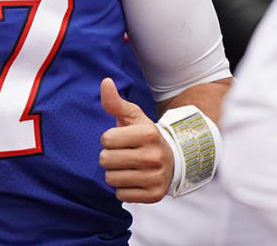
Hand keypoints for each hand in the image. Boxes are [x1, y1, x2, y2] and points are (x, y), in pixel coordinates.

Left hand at [98, 77, 173, 203]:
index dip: (109, 139)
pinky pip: (121, 195)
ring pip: (111, 179)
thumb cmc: (144, 136)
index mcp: (148, 133)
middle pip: (106, 160)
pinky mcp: (154, 195)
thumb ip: (115, 102)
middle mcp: (154, 156)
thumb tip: (105, 81)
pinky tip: (134, 180)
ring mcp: (155, 177)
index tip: (121, 139)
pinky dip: (123, 189)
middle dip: (109, 157)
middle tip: (123, 154)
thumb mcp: (132, 117)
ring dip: (114, 173)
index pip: (106, 139)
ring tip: (128, 167)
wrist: (171, 160)